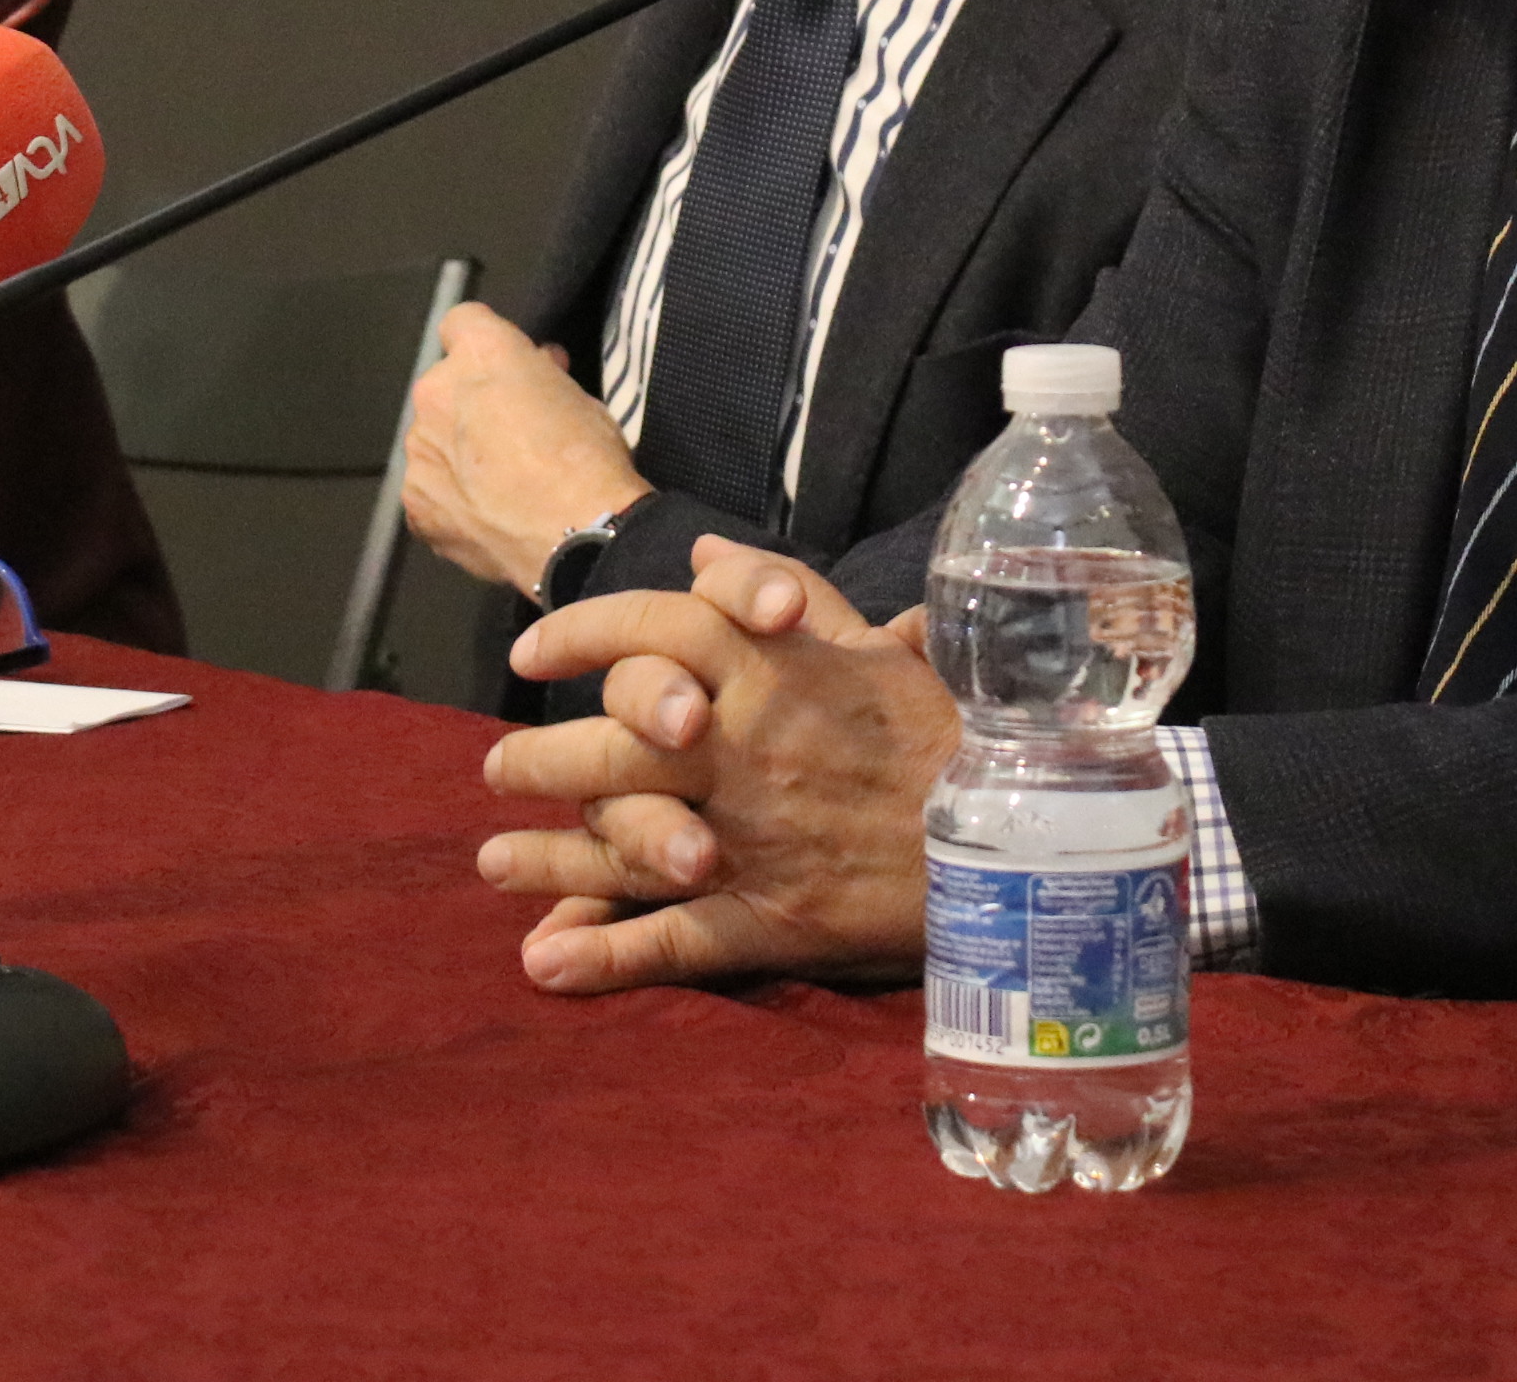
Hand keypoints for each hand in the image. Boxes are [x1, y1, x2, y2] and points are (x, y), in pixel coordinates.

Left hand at [398, 301, 649, 593]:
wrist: (576, 535)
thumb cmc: (588, 459)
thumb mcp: (581, 396)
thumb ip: (543, 376)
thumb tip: (538, 370)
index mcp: (480, 353)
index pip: (463, 321)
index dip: (486, 343)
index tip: (509, 368)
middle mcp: (436, 392)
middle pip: (445, 386)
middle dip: (471, 402)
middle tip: (511, 434)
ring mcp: (419, 450)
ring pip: (433, 439)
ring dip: (457, 452)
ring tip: (498, 486)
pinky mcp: (414, 503)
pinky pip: (430, 490)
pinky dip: (451, 499)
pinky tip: (484, 517)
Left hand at [478, 535, 951, 993]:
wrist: (1022, 842)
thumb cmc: (947, 739)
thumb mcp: (871, 649)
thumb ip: (779, 596)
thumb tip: (699, 554)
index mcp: (775, 673)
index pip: (655, 628)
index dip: (580, 632)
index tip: (529, 651)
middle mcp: (748, 749)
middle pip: (613, 741)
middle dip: (541, 757)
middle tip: (495, 767)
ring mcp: (751, 837)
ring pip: (624, 839)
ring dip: (548, 857)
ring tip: (494, 861)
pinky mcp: (769, 918)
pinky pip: (671, 940)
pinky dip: (603, 955)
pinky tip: (544, 961)